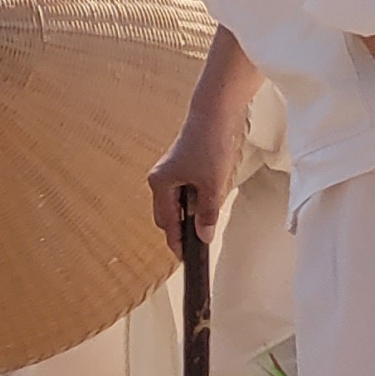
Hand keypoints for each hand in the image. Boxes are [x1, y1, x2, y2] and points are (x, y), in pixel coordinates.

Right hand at [147, 115, 241, 259]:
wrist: (214, 115)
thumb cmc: (209, 147)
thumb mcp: (212, 186)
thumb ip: (207, 214)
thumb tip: (204, 237)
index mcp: (160, 184)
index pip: (166, 223)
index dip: (177, 242)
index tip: (187, 260)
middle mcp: (160, 179)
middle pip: (168, 215)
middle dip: (182, 230)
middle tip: (201, 244)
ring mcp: (170, 172)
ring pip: (177, 203)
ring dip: (190, 215)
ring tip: (208, 222)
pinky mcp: (182, 166)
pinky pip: (184, 192)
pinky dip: (194, 202)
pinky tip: (210, 201)